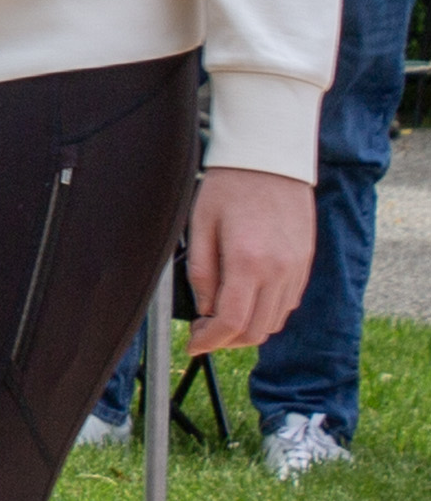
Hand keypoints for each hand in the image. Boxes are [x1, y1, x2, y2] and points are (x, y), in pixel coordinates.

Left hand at [184, 166, 314, 354]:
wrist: (269, 158)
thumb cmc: (229, 186)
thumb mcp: (200, 226)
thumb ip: (201, 273)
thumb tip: (203, 309)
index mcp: (248, 262)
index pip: (231, 322)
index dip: (209, 341)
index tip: (194, 343)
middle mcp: (278, 270)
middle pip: (256, 331)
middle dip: (226, 340)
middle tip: (205, 331)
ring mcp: (297, 268)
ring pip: (275, 321)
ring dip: (248, 328)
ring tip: (224, 314)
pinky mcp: (305, 262)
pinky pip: (289, 302)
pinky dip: (267, 311)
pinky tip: (248, 297)